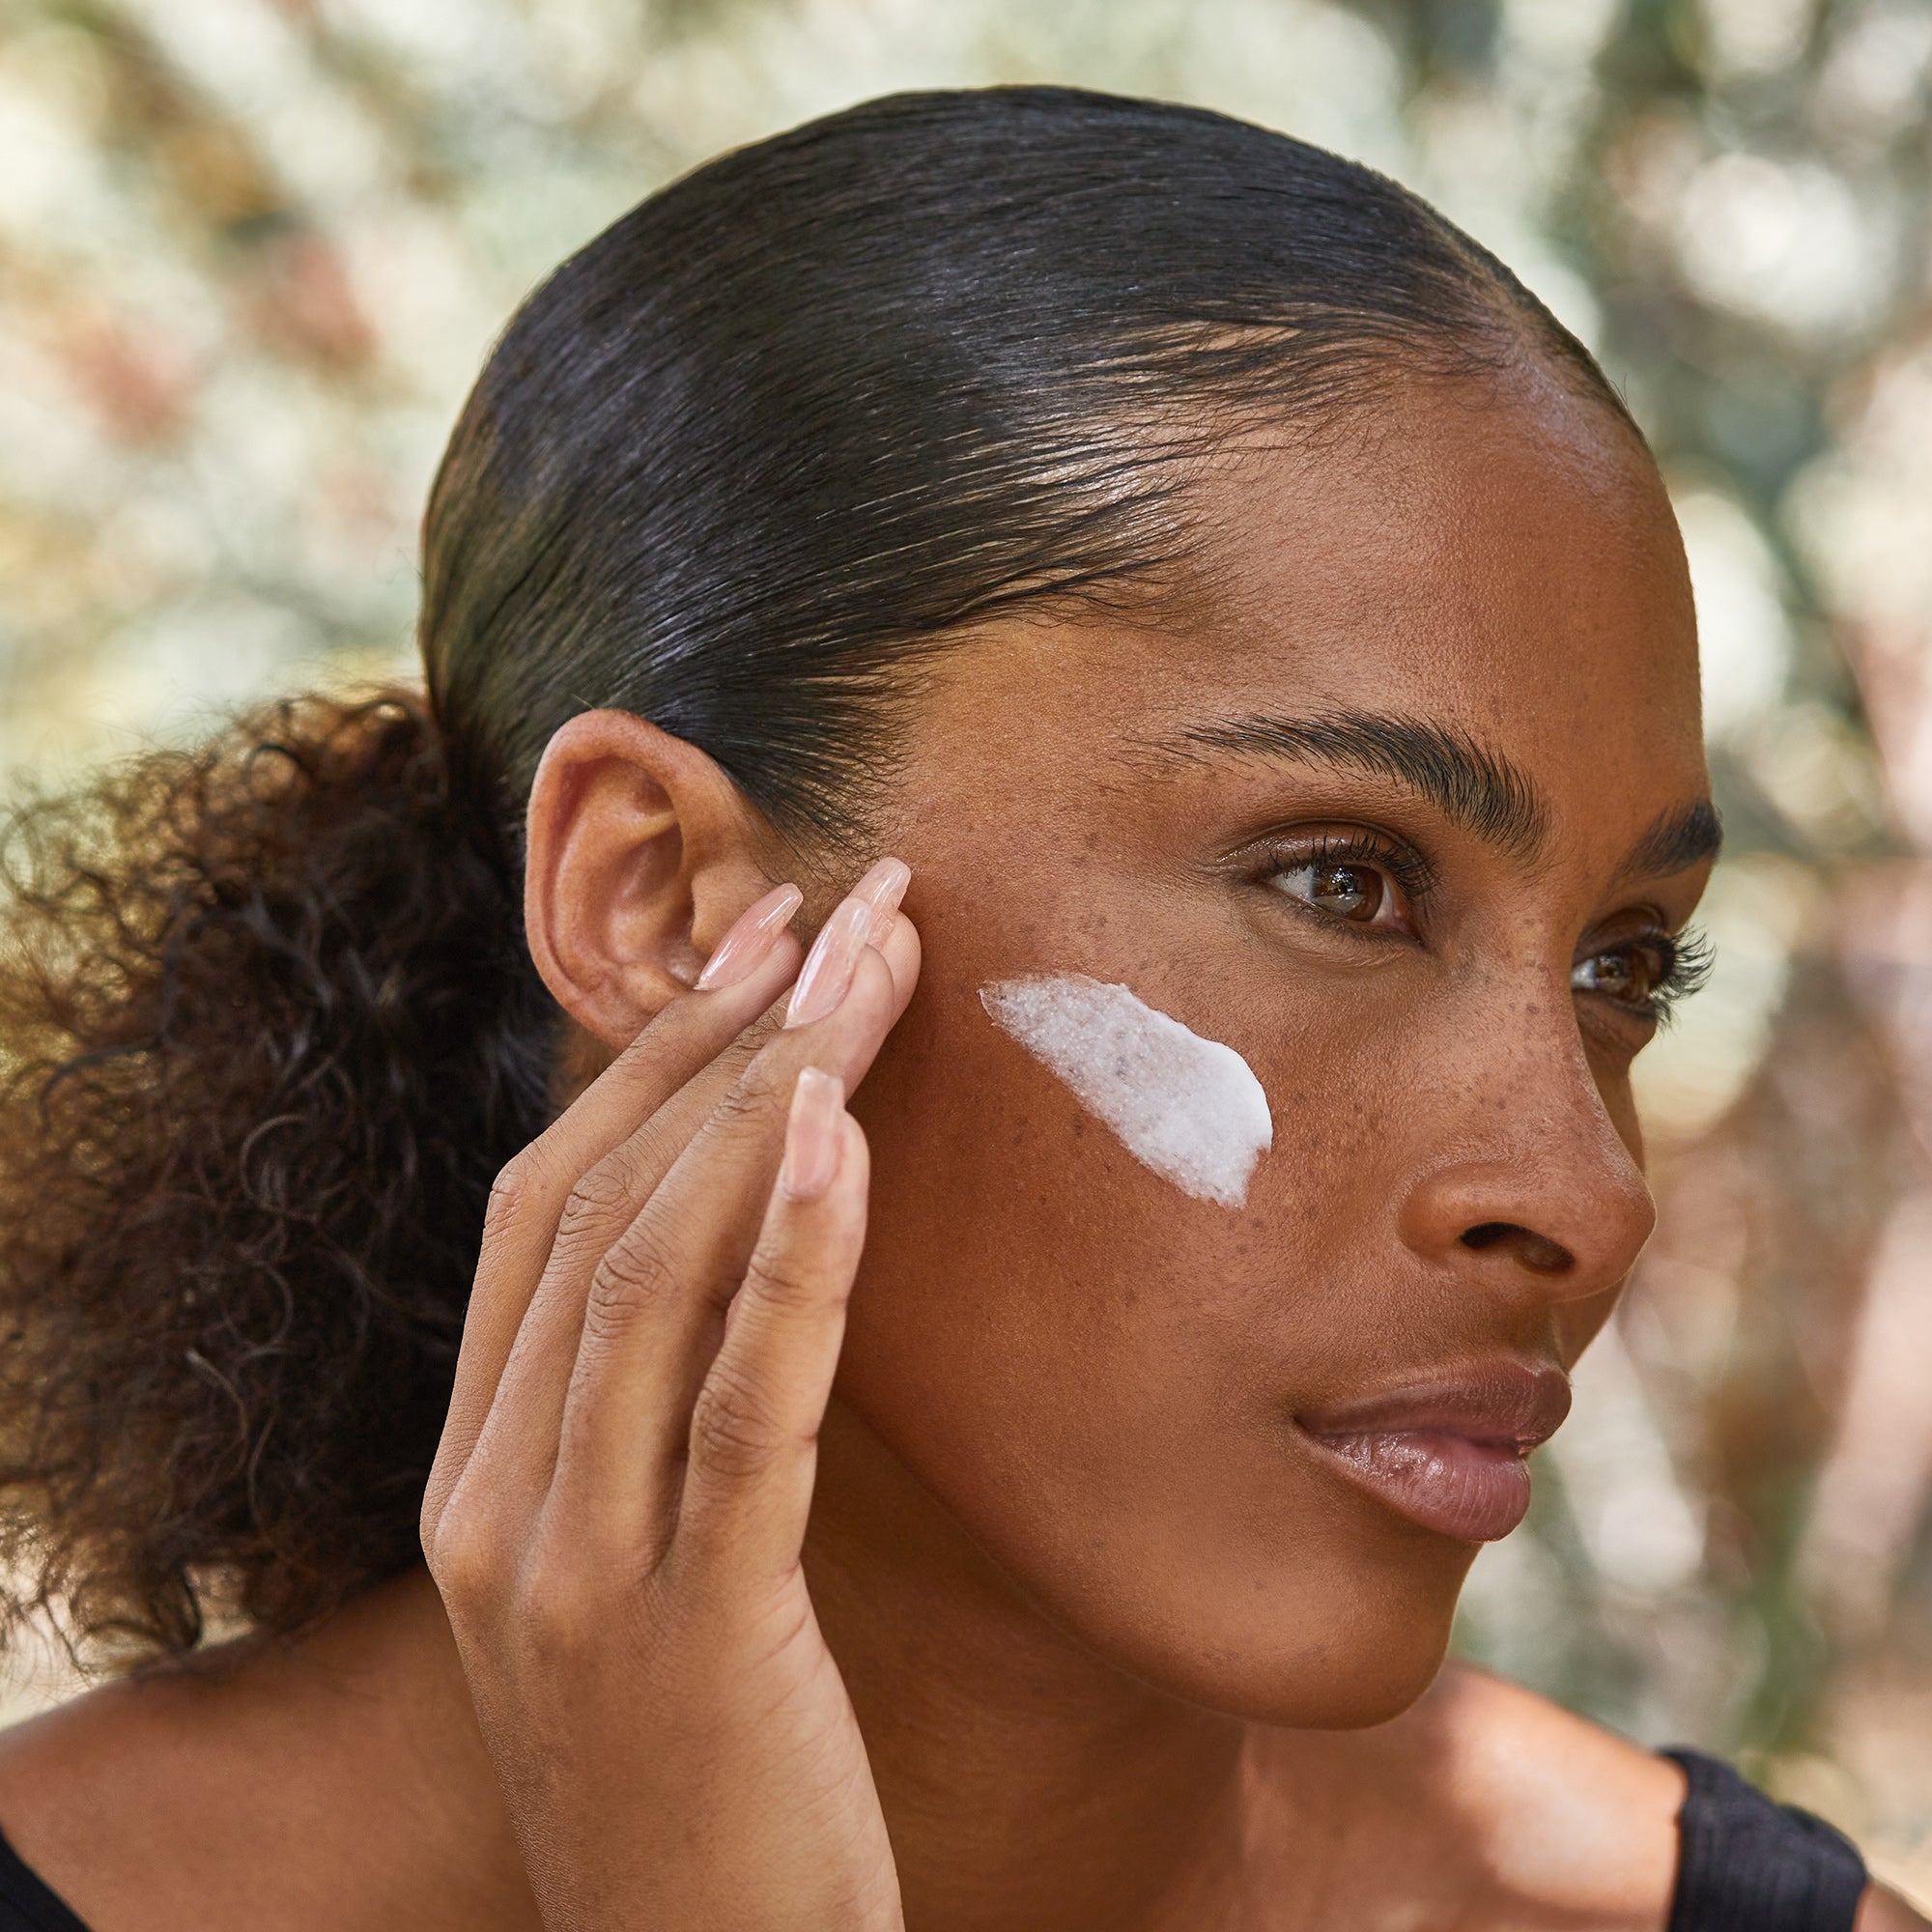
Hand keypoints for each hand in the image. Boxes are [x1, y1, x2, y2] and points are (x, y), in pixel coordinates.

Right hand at [422, 861, 918, 1930]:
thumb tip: (762, 1242)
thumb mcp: (641, 1574)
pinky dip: (793, 1255)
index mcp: (478, 1475)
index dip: (649, 1059)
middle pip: (604, 1202)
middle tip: (850, 907)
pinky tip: (847, 1134)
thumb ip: (654, 1421)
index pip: (549, 1208)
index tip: (759, 947)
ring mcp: (570, 1567)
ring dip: (776, 1096)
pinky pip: (739, 1402)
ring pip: (659, 1271)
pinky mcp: (685, 1624)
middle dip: (729, 1036)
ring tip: (875, 969)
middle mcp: (495, 1501)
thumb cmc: (701, 1768)